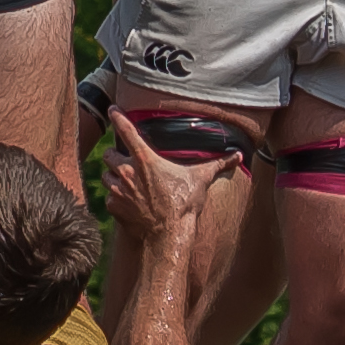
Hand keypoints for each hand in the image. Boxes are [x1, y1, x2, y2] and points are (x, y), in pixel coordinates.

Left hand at [103, 110, 239, 238]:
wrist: (169, 235)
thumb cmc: (184, 204)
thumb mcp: (200, 180)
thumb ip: (217, 164)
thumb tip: (238, 156)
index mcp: (145, 159)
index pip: (126, 130)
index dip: (118, 116)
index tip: (113, 109)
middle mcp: (128, 172)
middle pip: (109, 154)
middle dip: (115, 156)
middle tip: (126, 161)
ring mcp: (119, 190)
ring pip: (105, 176)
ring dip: (113, 177)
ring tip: (126, 182)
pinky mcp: (114, 207)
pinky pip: (108, 198)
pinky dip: (115, 199)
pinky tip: (128, 203)